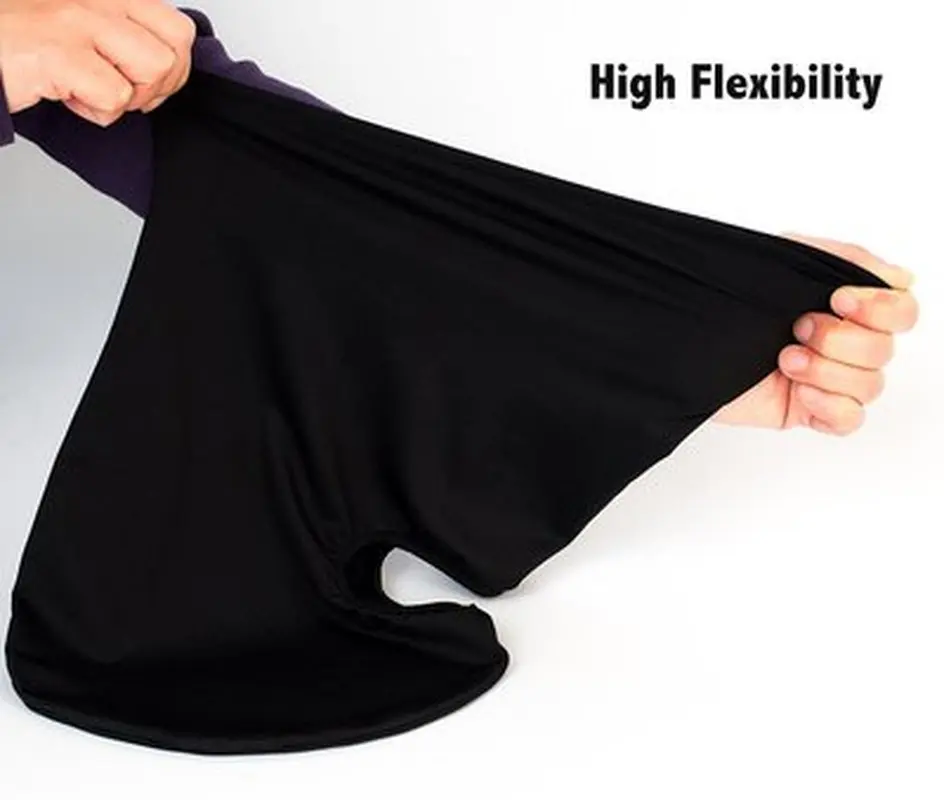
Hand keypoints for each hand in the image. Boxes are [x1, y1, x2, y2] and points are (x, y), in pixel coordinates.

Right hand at [0, 0, 194, 125]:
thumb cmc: (25, 41)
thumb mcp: (84, 25)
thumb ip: (125, 33)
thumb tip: (170, 66)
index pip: (178, 28)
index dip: (173, 67)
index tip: (143, 80)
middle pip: (174, 49)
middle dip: (157, 85)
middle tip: (123, 90)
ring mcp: (78, 21)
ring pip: (154, 69)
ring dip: (128, 97)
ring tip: (93, 90)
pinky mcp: (61, 52)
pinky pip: (115, 98)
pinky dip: (96, 112)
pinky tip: (68, 96)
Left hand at [714, 233, 918, 434]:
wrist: (678, 340)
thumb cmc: (723, 299)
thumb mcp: (782, 261)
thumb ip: (844, 259)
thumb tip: (900, 278)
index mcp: (843, 304)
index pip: (901, 309)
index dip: (880, 308)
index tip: (838, 299)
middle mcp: (842, 340)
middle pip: (885, 349)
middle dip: (839, 339)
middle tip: (796, 328)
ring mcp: (827, 376)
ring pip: (870, 385)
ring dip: (826, 371)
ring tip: (784, 359)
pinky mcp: (808, 409)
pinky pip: (850, 419)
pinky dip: (832, 407)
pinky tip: (803, 393)